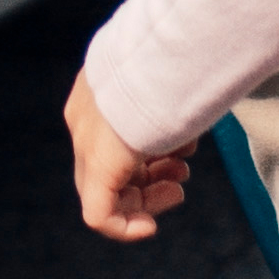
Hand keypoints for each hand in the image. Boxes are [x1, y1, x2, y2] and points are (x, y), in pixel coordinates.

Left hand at [63, 73, 192, 242]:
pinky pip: (98, 214)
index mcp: (101, 93)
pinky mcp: (97, 167)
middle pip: (113, 166)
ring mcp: (88, 143)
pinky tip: (149, 227)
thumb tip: (191, 117)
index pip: (114, 139)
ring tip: (178, 185)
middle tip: (182, 176)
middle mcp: (87, 120)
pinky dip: (124, 227)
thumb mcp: (169, 80)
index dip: (150, 154)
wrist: (164, 51)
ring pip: (108, 191)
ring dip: (148, 197)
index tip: (183, 156)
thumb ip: (169, 99)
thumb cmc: (177, 60)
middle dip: (152, 178)